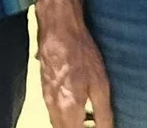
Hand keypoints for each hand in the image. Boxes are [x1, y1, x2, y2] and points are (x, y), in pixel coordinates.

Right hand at [35, 3, 113, 127]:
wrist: (58, 28)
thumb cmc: (81, 52)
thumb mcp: (100, 84)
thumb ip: (103, 112)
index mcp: (68, 109)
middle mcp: (53, 107)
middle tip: (94, 124)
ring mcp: (46, 97)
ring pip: (56, 123)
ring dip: (70, 125)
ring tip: (88, 119)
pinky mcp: (43, 87)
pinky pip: (53, 111)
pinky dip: (64, 115)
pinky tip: (78, 105)